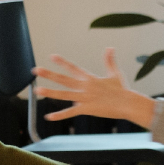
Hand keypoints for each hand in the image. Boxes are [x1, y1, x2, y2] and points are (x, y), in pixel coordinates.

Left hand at [34, 49, 158, 127]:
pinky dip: (60, 115)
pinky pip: (71, 112)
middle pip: (64, 79)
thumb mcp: (115, 73)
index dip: (62, 62)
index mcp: (90, 78)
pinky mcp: (87, 109)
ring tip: (37, 91)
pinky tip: (48, 116)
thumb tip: (110, 47)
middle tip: (35, 70)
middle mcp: (85, 86)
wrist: (128, 103)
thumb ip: (109, 60)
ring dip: (50, 93)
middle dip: (49, 74)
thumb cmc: (122, 89)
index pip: (73, 68)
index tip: (51, 56)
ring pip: (64, 95)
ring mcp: (85, 98)